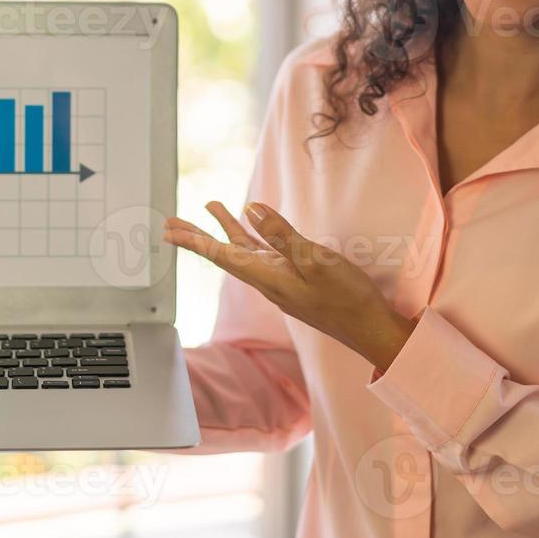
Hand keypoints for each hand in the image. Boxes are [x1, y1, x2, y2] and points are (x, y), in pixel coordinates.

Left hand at [163, 200, 416, 372]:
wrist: (370, 330)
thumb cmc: (347, 299)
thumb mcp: (315, 261)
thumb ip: (282, 235)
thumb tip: (251, 209)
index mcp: (267, 276)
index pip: (220, 254)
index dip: (193, 240)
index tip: (167, 230)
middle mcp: (268, 279)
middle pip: (224, 252)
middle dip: (197, 235)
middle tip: (170, 222)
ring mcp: (282, 280)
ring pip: (244, 250)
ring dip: (225, 229)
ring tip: (211, 207)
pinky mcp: (296, 279)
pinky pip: (264, 253)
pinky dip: (252, 236)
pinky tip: (253, 227)